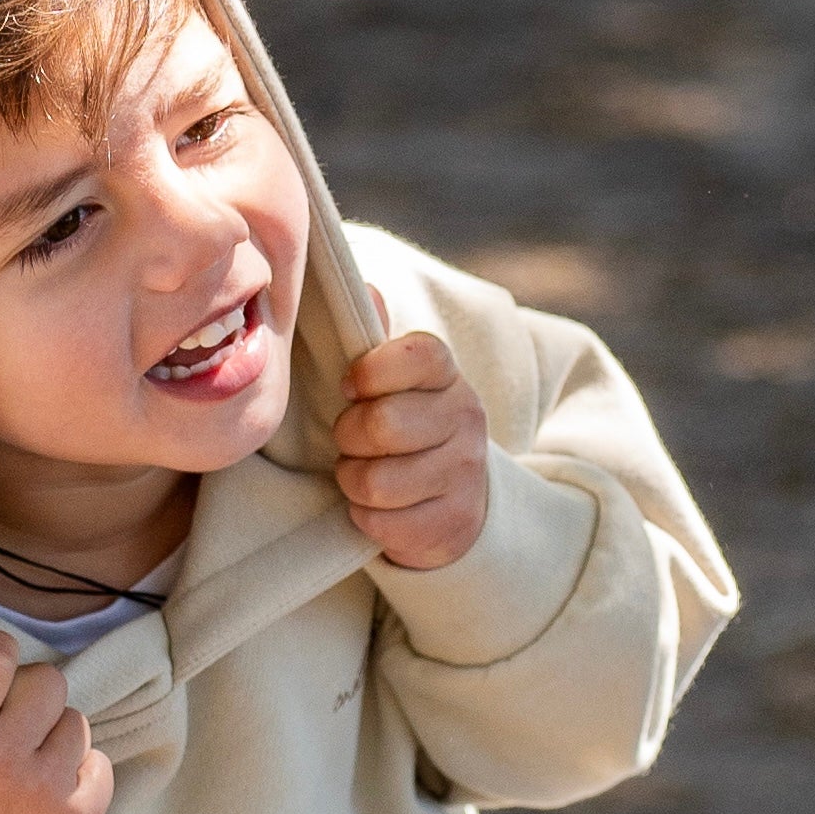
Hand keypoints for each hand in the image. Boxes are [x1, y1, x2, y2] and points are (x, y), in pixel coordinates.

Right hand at [0, 620, 111, 813]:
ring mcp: (48, 794)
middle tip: (2, 726)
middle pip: (46, 681)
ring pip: (74, 720)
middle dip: (26, 694)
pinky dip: (79, 772)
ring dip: (52, 734)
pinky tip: (44, 793)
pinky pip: (99, 762)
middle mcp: (3, 764)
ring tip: (20, 766)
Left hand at [333, 326, 488, 573]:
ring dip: (353, 481)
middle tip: (350, 440)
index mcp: (447, 374)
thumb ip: (373, 338)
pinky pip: (383, 523)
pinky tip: (378, 508)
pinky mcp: (454, 523)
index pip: (416, 356)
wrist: (456, 503)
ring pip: (377, 481)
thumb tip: (366, 290)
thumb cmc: (406, 431)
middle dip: (348, 436)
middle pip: (383, 424)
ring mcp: (464, 474)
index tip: (350, 387)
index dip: (370, 372)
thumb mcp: (393, 383)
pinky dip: (366, 518)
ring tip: (361, 475)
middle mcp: (465, 418)